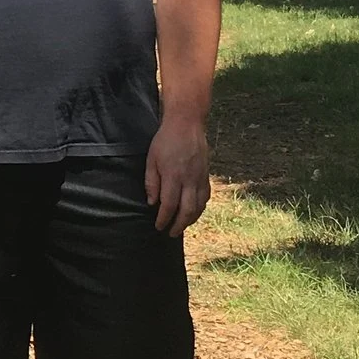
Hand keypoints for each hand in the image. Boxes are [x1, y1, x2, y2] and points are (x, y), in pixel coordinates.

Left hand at [144, 116, 210, 235]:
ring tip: (182, 226)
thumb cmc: (165, 140)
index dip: (164, 219)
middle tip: (171, 234)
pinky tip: (194, 212)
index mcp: (173, 176)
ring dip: (191, 220)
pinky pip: (206, 196)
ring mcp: (200, 178)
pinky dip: (200, 208)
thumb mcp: (151, 159)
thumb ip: (151, 182)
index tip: (158, 226)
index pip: (169, 205)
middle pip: (187, 210)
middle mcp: (189, 179)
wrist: (187, 124)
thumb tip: (152, 203)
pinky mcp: (207, 175)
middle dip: (179, 225)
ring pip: (199, 206)